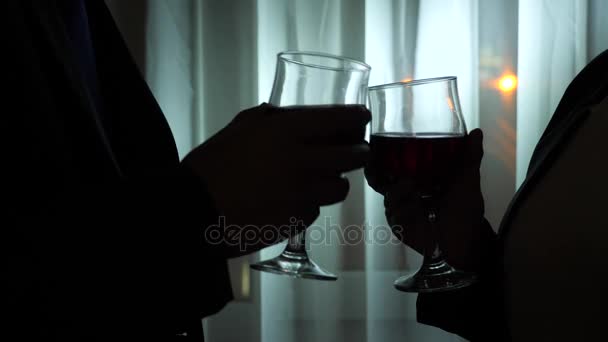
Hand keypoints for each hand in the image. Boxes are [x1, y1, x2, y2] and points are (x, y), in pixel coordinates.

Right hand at [184, 103, 369, 256]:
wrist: (193, 211)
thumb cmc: (212, 164)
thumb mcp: (240, 127)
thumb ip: (271, 117)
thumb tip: (290, 114)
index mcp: (285, 131)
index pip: (339, 119)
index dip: (357, 117)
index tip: (363, 117)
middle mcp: (301, 161)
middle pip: (354, 155)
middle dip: (359, 151)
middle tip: (357, 150)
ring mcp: (301, 194)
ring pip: (341, 187)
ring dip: (336, 180)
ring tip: (324, 178)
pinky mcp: (297, 220)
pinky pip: (317, 209)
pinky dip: (311, 203)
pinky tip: (293, 199)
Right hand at [366, 129, 487, 270]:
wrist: (464, 242)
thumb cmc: (465, 212)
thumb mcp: (468, 180)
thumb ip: (469, 157)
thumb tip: (476, 132)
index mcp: (420, 178)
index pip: (397, 163)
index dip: (387, 156)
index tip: (382, 147)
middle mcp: (407, 192)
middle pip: (383, 178)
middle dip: (378, 171)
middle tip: (382, 165)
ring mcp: (401, 208)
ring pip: (389, 194)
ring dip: (398, 189)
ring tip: (411, 185)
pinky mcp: (399, 224)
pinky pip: (393, 212)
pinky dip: (402, 208)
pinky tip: (414, 206)